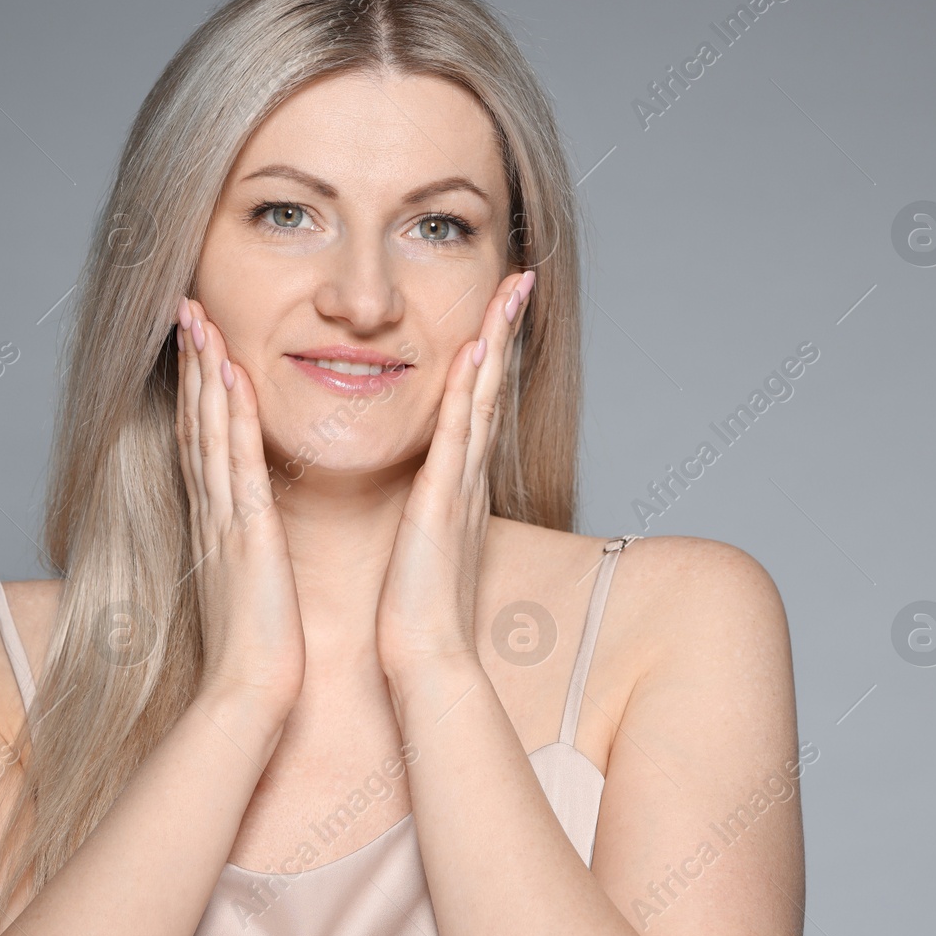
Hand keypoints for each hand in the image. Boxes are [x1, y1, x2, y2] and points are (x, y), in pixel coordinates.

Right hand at [176, 296, 306, 712]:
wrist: (247, 694)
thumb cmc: (257, 649)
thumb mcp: (249, 585)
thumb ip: (245, 552)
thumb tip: (250, 536)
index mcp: (218, 525)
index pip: (204, 443)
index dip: (198, 392)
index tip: (199, 346)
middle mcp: (213, 513)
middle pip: (197, 423)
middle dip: (193, 364)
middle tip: (188, 309)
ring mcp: (223, 519)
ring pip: (210, 430)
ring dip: (204, 372)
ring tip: (199, 320)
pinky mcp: (244, 532)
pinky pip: (235, 461)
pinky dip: (230, 415)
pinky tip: (229, 375)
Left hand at [374, 268, 535, 680]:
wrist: (424, 657)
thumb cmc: (416, 609)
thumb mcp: (421, 544)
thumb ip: (427, 511)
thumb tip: (424, 494)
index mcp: (455, 486)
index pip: (473, 405)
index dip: (488, 354)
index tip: (496, 308)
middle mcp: (466, 478)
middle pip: (489, 389)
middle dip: (504, 330)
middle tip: (519, 278)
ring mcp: (460, 488)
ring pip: (481, 399)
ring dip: (495, 342)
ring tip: (508, 292)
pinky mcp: (443, 503)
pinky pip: (457, 434)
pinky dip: (467, 392)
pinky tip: (475, 353)